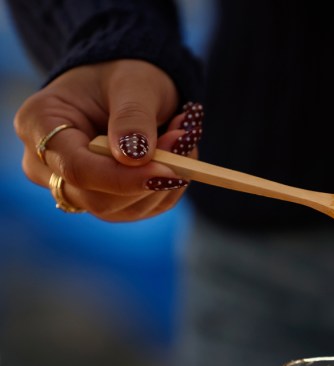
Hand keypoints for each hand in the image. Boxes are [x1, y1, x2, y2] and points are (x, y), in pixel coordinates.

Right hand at [13, 59, 202, 220]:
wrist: (128, 86)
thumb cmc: (123, 76)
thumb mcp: (133, 83)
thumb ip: (133, 117)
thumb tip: (136, 158)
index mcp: (38, 124)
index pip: (76, 169)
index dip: (123, 177)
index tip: (167, 170)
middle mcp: (47, 164)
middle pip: (99, 199)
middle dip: (151, 176)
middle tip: (183, 137)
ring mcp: (74, 188)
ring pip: (125, 209)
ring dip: (166, 179)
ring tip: (181, 136)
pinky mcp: (105, 201)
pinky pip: (143, 207)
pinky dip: (170, 184)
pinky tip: (176, 153)